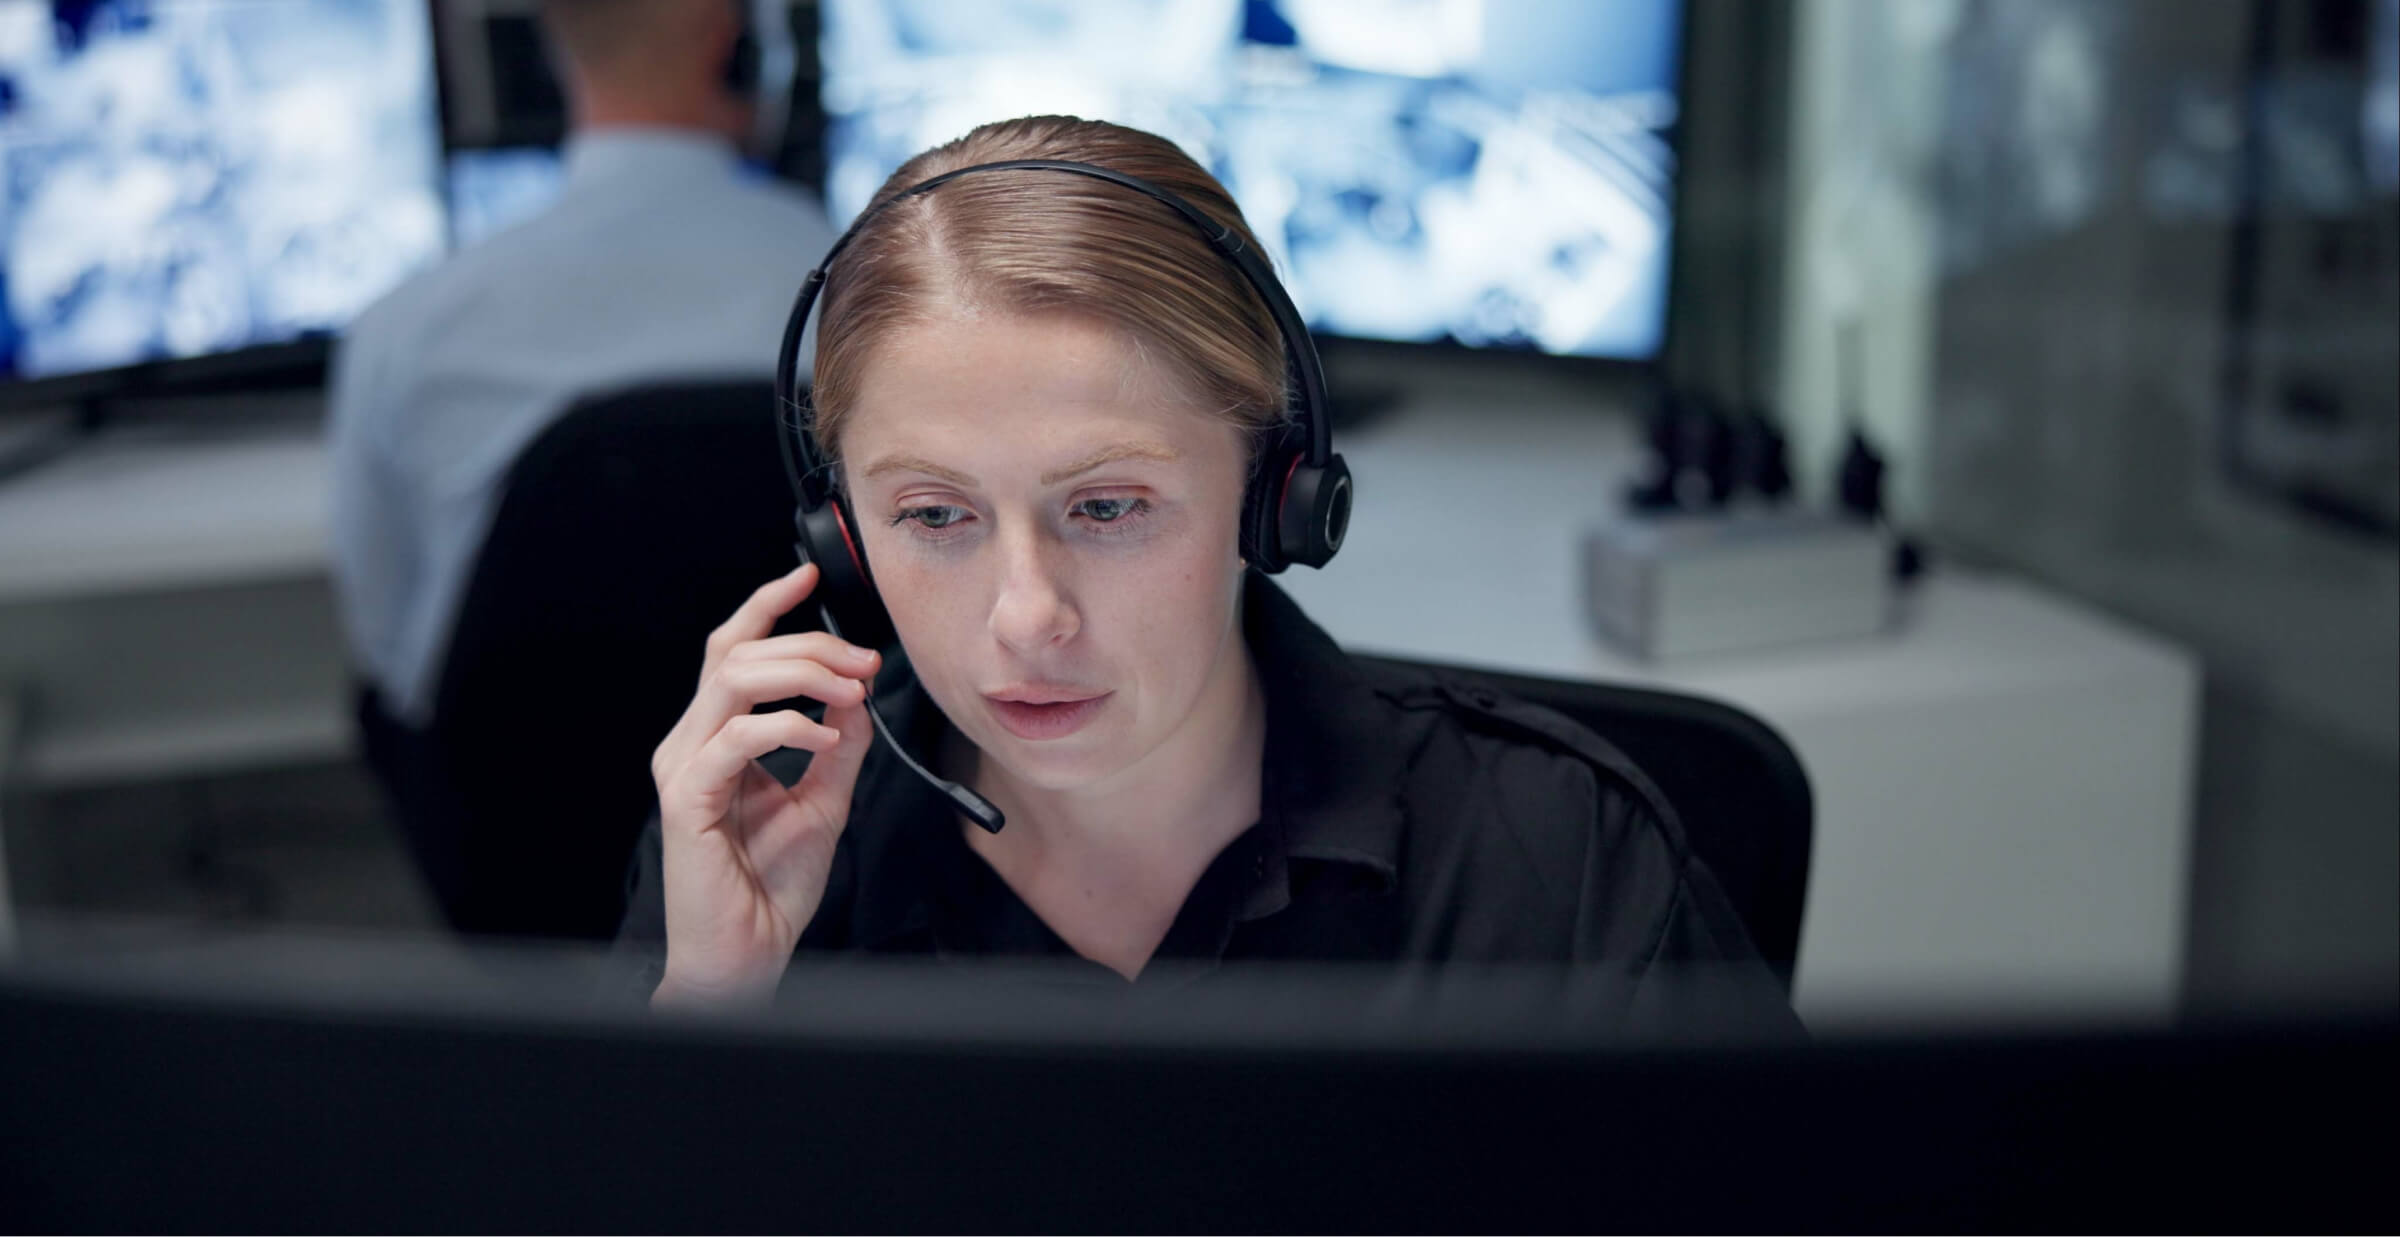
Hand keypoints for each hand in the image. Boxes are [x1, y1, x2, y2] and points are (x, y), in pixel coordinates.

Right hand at [648, 563, 878, 1005]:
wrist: (745, 956)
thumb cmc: (770, 888)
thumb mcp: (824, 801)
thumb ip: (838, 746)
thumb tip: (857, 694)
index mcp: (715, 739)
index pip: (732, 651)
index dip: (765, 606)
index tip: (809, 577)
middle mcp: (691, 745)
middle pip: (737, 654)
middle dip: (808, 642)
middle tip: (864, 658)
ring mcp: (685, 770)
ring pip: (731, 680)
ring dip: (800, 672)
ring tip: (849, 688)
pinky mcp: (688, 801)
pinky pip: (735, 740)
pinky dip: (787, 727)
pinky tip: (825, 738)